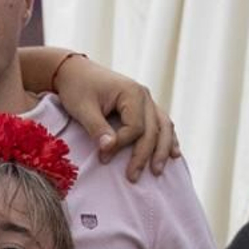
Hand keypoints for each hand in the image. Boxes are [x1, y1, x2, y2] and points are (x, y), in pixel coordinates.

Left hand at [52, 54, 178, 179]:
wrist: (75, 72)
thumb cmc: (77, 88)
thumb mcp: (82, 108)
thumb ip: (97, 128)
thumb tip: (109, 148)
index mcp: (132, 93)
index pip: (136, 127)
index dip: (122, 144)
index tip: (103, 157)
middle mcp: (145, 95)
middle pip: (152, 130)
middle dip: (143, 155)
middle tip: (133, 177)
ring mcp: (147, 100)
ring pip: (163, 127)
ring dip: (162, 150)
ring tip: (157, 171)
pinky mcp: (144, 106)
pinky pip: (162, 124)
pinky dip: (168, 139)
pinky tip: (174, 154)